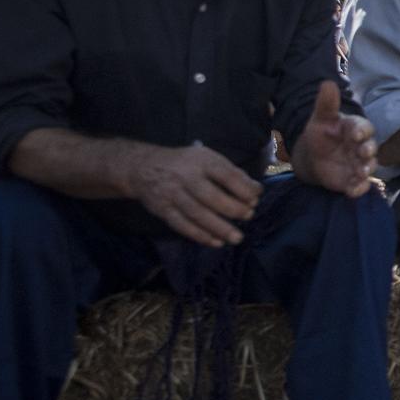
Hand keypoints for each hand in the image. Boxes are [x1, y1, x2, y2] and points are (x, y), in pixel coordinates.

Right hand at [128, 142, 262, 247]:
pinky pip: (182, 225)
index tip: (255, 198)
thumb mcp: (207, 157)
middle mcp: (185, 177)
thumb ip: (231, 172)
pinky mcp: (163, 210)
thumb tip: (255, 190)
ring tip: (237, 238)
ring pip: (197, 214)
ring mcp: (172, 194)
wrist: (143, 167)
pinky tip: (216, 242)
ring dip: (219, 228)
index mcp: (201, 161)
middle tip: (248, 216)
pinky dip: (200, 235)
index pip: (225, 175)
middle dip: (232, 208)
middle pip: (210, 196)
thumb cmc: (185, 163)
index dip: (242, 188)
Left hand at [289, 80, 378, 197]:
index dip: (362, 131)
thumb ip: (326, 104)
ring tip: (360, 173)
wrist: (313, 157)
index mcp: (355, 129)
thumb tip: (328, 83)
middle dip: (368, 151)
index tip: (356, 134)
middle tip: (363, 153)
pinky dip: (358, 189)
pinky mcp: (353, 180)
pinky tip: (352, 192)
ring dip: (366, 170)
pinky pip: (360, 186)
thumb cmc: (321, 134)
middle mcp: (361, 146)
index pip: (363, 128)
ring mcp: (359, 164)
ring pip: (368, 167)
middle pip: (371, 148)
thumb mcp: (321, 118)